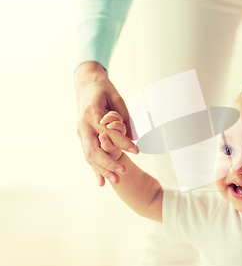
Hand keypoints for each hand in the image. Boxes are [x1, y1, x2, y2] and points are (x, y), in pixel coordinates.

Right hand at [74, 61, 138, 185]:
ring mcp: (81, 132)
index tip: (136, 151)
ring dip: (102, 170)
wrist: (85, 83)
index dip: (121, 142)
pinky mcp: (83, 137)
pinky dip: (95, 169)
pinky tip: (102, 182)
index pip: (106, 132)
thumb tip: (133, 137)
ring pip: (89, 155)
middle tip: (124, 171)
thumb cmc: (103, 89)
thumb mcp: (116, 98)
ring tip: (117, 181)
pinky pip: (88, 155)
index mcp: (91, 112)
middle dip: (108, 163)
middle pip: (92, 149)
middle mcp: (83, 125)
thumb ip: (124, 117)